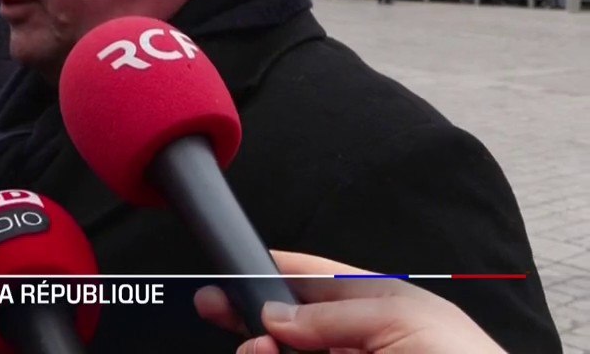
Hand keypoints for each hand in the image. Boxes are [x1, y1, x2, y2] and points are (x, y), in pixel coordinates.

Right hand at [193, 251, 503, 353]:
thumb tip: (278, 313)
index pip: (316, 278)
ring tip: (255, 351)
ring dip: (264, 350)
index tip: (234, 273)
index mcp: (383, 306)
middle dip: (255, 317)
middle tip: (216, 311)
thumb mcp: (401, 319)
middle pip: (293, 324)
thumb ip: (335, 312)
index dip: (274, 271)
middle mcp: (361, 341)